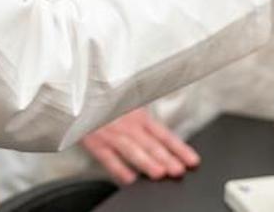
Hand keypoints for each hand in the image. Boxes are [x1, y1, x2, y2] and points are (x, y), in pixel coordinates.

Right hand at [81, 107, 199, 184]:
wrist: (82, 94)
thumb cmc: (108, 102)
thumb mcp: (130, 106)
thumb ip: (145, 123)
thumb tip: (163, 142)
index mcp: (140, 116)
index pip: (164, 135)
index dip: (179, 148)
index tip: (192, 160)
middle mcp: (128, 125)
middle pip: (151, 144)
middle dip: (166, 158)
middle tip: (178, 170)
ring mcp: (112, 134)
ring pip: (132, 150)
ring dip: (146, 162)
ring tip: (159, 173)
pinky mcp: (95, 142)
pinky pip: (108, 157)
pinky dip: (118, 168)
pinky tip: (129, 179)